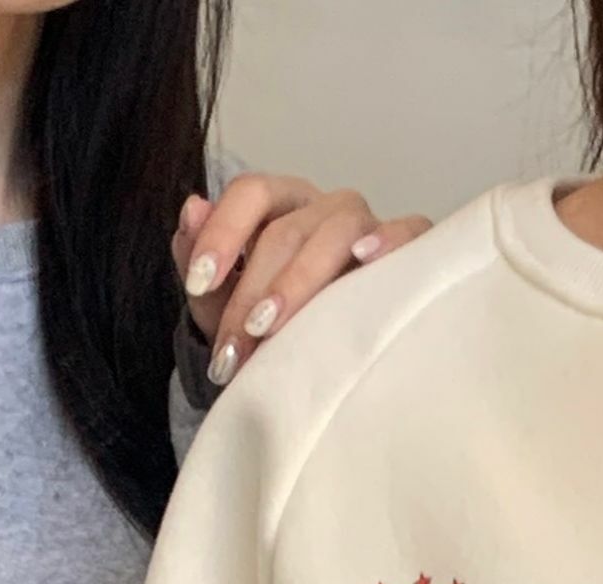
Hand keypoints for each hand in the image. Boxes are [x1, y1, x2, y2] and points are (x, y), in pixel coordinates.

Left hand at [176, 176, 432, 391]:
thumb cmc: (269, 331)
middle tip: (231, 351)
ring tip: (271, 329)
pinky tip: (366, 258)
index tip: (197, 282)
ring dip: (299, 283)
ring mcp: (368, 227)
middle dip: (251, 293)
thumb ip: (199, 261)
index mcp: (281, 206)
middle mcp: (324, 208)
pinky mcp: (408, 251)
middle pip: (288, 230)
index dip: (222, 233)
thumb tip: (192, 209)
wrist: (318, 371)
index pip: (251, 193)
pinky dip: (390, 240)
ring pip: (339, 230)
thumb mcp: (221, 304)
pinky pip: (410, 231)